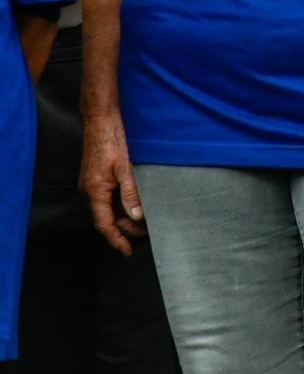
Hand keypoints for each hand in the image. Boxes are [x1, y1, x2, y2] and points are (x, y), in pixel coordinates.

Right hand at [79, 107, 144, 256]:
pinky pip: (106, 199)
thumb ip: (131, 193)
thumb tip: (137, 216)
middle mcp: (89, 191)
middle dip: (124, 230)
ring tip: (143, 223)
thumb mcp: (125, 168)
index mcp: (95, 191)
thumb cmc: (112, 141)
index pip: (104, 224)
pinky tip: (133, 206)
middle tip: (144, 235)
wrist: (100, 122)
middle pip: (106, 219)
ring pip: (107, 210)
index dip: (116, 240)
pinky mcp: (95, 179)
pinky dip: (119, 206)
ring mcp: (91, 185)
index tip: (127, 252)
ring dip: (123, 218)